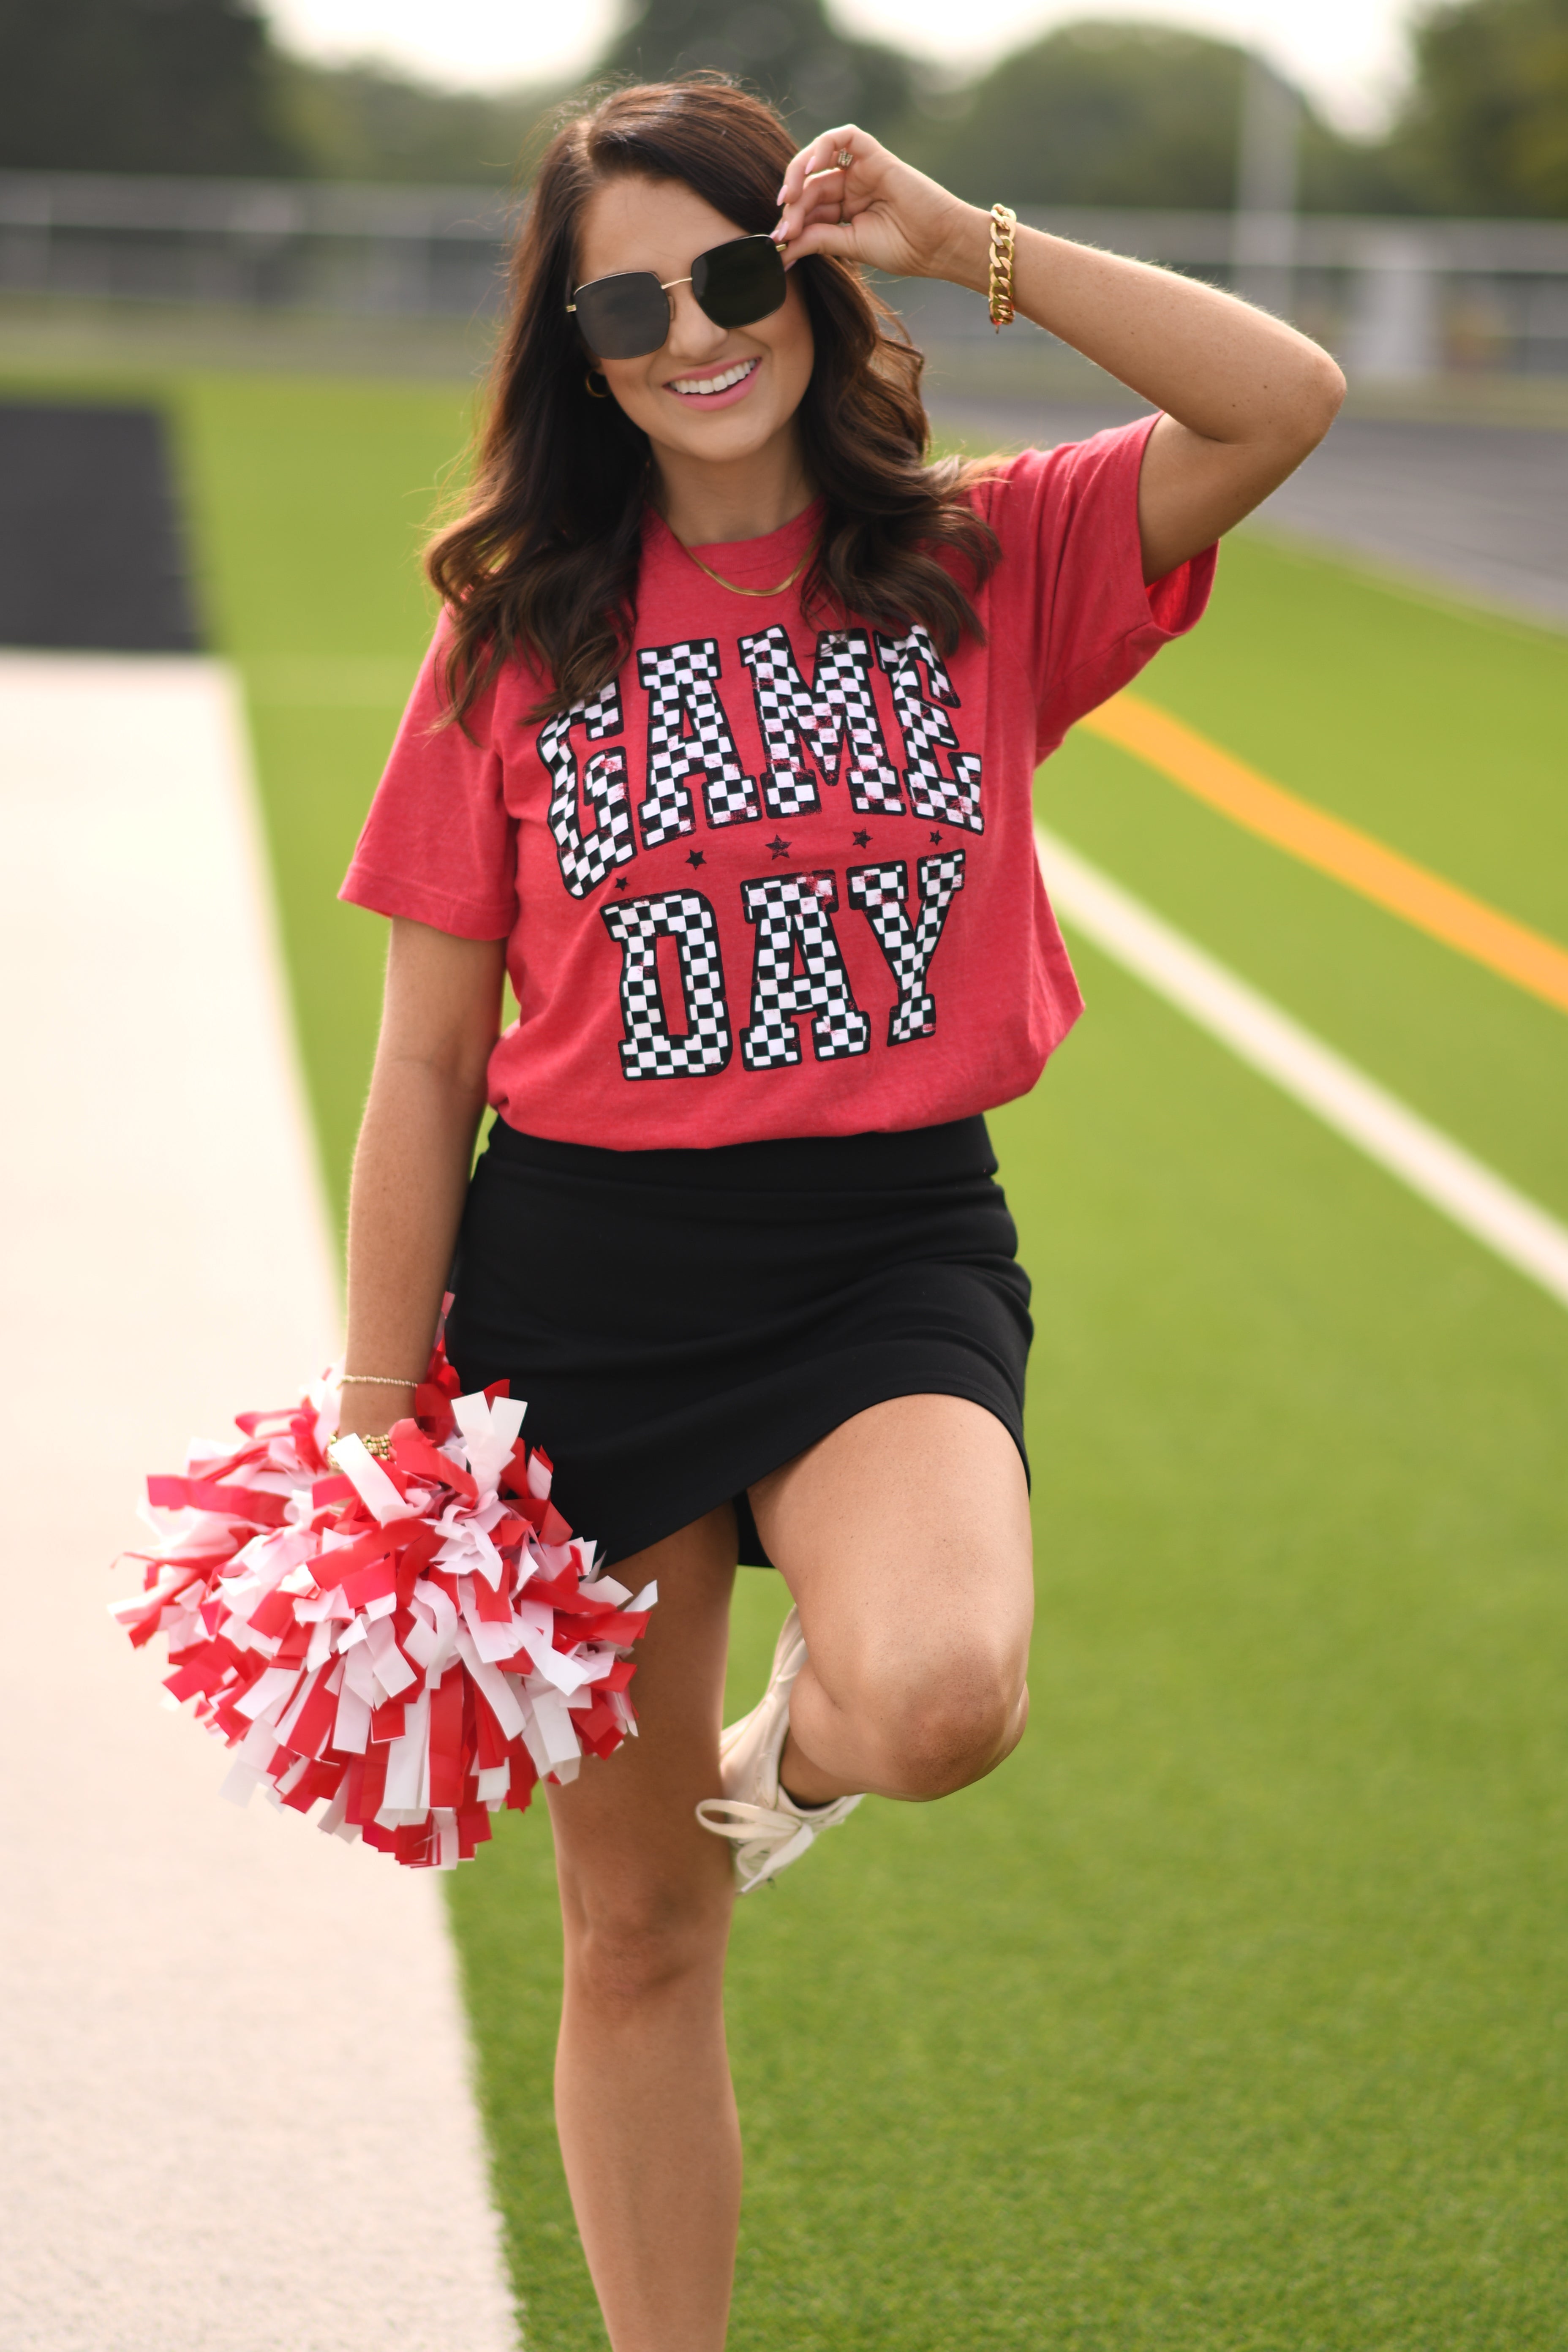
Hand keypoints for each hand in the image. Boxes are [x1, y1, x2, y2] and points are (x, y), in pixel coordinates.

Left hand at [773, 126, 983, 288]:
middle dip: (792, 207)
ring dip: (797, 177)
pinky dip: (822, 146)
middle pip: (809, 187)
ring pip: (818, 160)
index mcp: (845, 209)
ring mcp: (861, 169)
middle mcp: (850, 186)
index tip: (778, 245)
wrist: (938, 244)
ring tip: (788, 200)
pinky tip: (810, 169)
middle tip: (784, 231)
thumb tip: (781, 248)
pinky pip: (843, 137)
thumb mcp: (850, 245)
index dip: (791, 222)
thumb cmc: (903, 248)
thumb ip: (817, 239)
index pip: (808, 208)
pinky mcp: (874, 154)